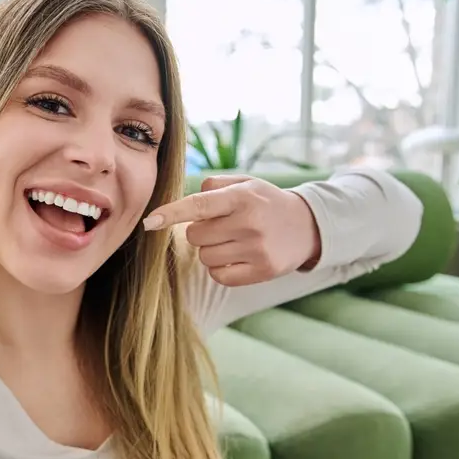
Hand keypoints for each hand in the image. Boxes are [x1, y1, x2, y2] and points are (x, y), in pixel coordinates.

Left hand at [143, 174, 321, 285]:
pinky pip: (219, 275)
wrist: (308, 225)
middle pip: (194, 236)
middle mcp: (249, 223)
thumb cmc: (264, 202)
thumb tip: (180, 203)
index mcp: (242, 197)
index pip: (198, 205)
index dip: (171, 213)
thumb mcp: (245, 183)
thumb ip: (212, 185)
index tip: (150, 222)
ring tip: (234, 240)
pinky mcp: (262, 272)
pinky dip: (221, 268)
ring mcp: (257, 249)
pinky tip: (238, 256)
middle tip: (223, 225)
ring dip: (211, 250)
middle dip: (200, 232)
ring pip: (205, 257)